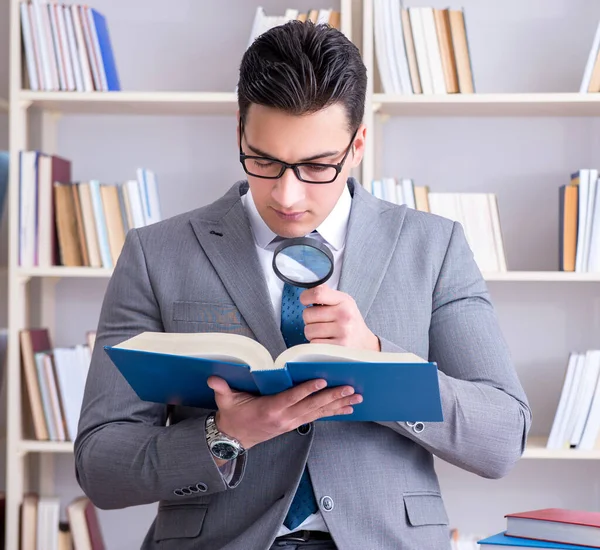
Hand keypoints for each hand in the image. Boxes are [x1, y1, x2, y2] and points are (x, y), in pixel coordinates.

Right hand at [206, 376, 362, 449]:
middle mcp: (284, 418)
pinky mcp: (294, 424)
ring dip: (338, 404)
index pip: (291, 398)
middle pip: (311, 406)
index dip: (307, 390)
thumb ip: (222, 389)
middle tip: (350, 388)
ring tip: (355, 398)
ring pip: (318, 412)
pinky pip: (317, 417)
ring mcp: (291, 422)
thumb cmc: (232, 415)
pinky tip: (347, 408)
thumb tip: (214, 378)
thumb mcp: (225, 401)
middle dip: (332, 397)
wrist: (234, 438)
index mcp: (270, 409)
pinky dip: (333, 412)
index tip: (321, 381)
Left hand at [300, 285, 380, 350]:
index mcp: (344, 301)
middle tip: (321, 321)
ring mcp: (342, 332)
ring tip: (324, 332)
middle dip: (310, 319)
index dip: (305, 297)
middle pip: (308, 314)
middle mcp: (344, 315)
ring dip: (312, 333)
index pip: (318, 293)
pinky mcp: (338, 347)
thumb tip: (308, 291)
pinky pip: (313, 344)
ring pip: (308, 331)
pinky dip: (316, 343)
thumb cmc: (350, 321)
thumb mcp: (343, 302)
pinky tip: (327, 340)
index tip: (305, 301)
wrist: (364, 342)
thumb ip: (326, 294)